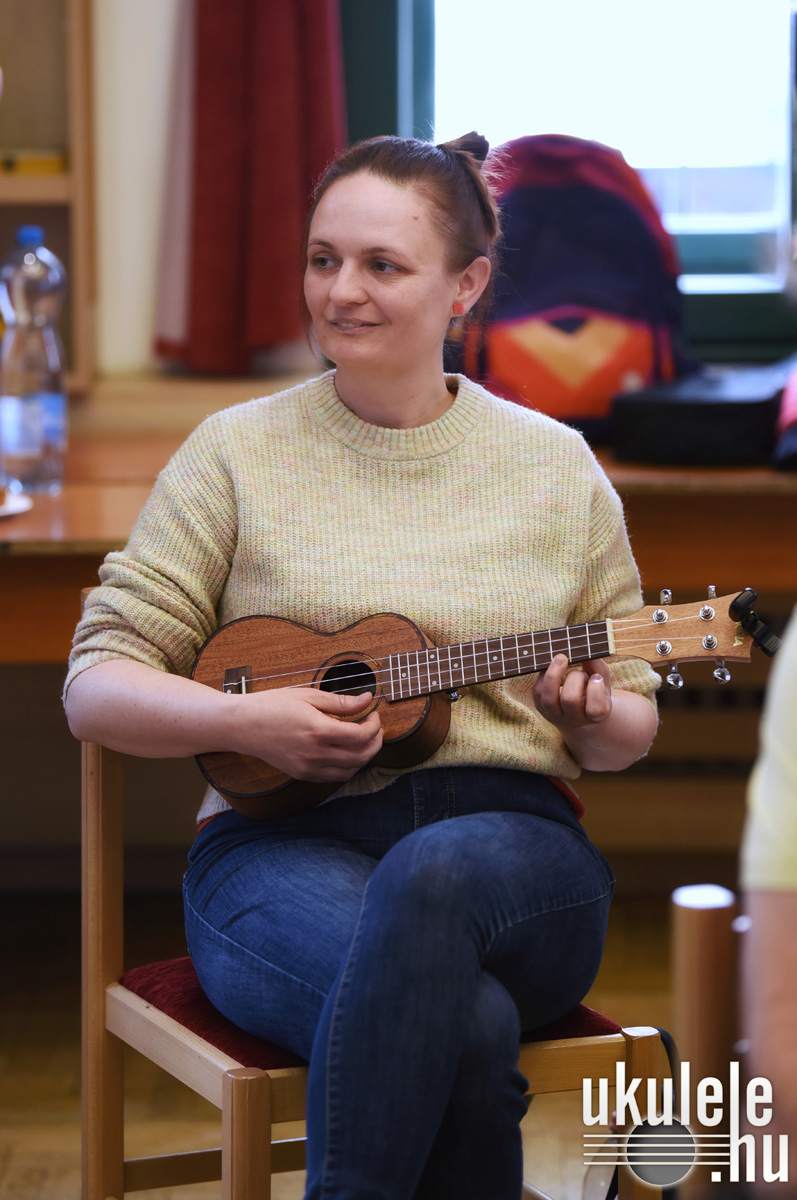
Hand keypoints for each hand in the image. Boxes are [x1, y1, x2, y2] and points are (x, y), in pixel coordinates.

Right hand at [231, 687, 382, 781]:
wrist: (241, 725)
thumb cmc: (271, 706)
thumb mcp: (308, 696)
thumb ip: (340, 702)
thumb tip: (367, 700)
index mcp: (318, 731)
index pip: (361, 736)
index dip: (374, 726)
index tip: (374, 714)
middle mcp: (314, 754)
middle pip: (360, 757)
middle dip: (375, 743)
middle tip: (375, 728)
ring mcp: (307, 768)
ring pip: (349, 772)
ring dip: (363, 757)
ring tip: (362, 740)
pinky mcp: (301, 774)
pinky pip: (332, 777)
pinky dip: (345, 767)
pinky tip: (344, 751)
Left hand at [532, 655, 611, 730]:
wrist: (579, 713)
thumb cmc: (593, 692)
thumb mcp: (602, 681)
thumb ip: (597, 666)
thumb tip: (583, 652)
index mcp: (596, 716)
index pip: (596, 709)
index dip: (596, 690)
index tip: (596, 677)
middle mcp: (575, 720)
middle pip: (570, 700)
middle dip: (575, 677)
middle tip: (579, 672)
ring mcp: (556, 716)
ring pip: (549, 699)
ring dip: (554, 674)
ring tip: (562, 660)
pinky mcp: (542, 709)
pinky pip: (538, 692)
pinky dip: (543, 676)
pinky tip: (552, 667)